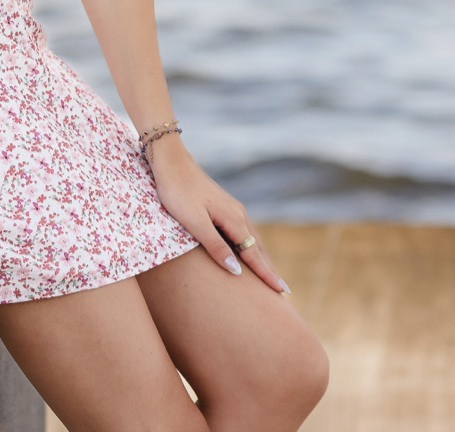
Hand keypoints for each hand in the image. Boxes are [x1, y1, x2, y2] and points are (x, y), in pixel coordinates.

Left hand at [146, 137, 289, 294]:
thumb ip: (215, 246)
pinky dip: (250, 247)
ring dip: (262, 258)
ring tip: (270, 275)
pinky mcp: (223, 206)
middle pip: (258, 248)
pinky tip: (247, 251)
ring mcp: (232, 209)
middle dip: (270, 269)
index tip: (283, 292)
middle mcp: (238, 214)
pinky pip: (243, 232)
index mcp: (234, 220)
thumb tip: (237, 271)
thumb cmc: (178, 192)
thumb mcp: (195, 223)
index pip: (254, 255)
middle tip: (283, 292)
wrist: (170, 161)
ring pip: (252, 239)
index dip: (267, 274)